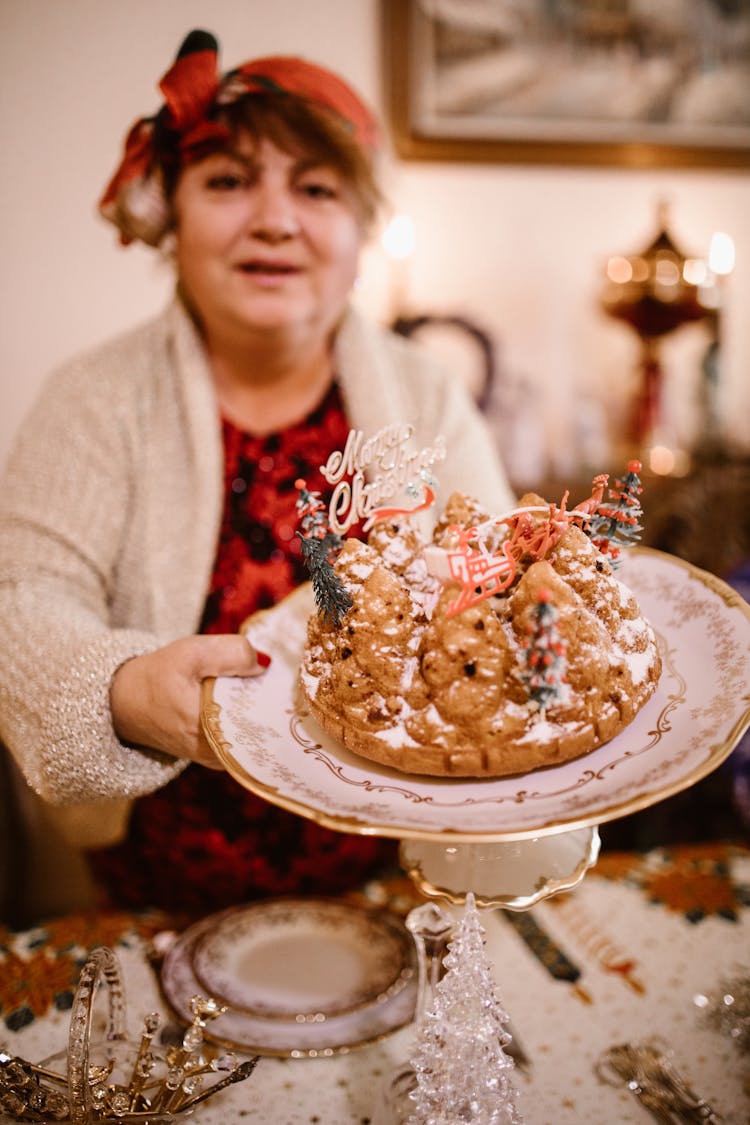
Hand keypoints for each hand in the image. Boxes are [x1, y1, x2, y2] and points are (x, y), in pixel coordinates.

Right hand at [109, 634, 270, 767]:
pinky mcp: (214, 757)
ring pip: (254, 737)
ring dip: (263, 714)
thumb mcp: (192, 652)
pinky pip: (244, 740)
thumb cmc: (157, 675)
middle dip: (274, 707)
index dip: (276, 699)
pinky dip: (251, 721)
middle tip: (283, 683)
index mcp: (208, 727)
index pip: (261, 720)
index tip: (286, 682)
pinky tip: (254, 702)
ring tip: (270, 690)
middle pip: (262, 731)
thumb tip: (267, 664)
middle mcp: (214, 753)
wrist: (124, 701)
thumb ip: (232, 653)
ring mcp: (215, 759)